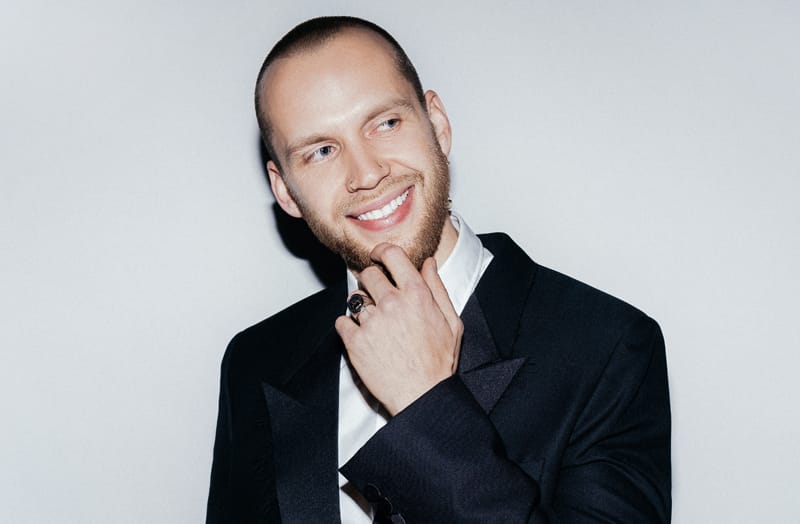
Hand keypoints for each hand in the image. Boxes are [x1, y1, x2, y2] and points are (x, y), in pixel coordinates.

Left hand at [335, 243, 463, 414]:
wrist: (422, 395)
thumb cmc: (439, 361)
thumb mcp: (451, 321)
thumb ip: (437, 288)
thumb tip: (428, 263)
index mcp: (416, 295)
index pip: (392, 255)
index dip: (381, 251)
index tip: (378, 256)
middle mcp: (392, 303)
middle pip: (368, 274)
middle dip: (371, 281)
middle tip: (377, 295)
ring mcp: (372, 322)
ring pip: (355, 298)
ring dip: (362, 307)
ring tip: (374, 323)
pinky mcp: (355, 341)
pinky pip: (342, 321)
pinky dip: (348, 327)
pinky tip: (363, 336)